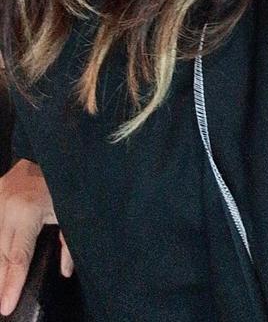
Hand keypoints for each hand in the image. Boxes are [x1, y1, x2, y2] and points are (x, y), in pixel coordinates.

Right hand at [0, 159, 73, 315]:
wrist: (49, 151)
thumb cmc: (63, 182)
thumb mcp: (72, 211)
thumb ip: (69, 244)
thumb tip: (65, 272)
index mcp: (27, 212)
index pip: (17, 258)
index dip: (11, 285)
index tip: (6, 306)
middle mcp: (6, 207)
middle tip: (1, 305)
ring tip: (0, 285)